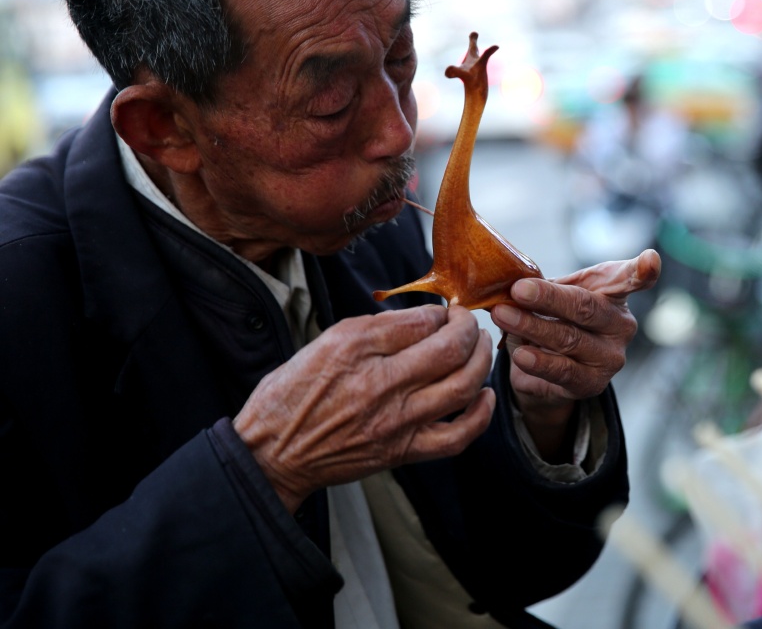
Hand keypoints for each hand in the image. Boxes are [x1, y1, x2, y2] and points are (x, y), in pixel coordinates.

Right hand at [233, 305, 493, 512]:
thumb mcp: (327, 341)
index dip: (443, 312)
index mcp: (359, 352)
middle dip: (470, 329)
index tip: (445, 311)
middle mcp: (382, 387)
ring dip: (483, 362)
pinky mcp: (403, 452)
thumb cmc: (295, 392)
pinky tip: (486, 395)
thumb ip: (379, 326)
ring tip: (482, 348)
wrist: (273, 453)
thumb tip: (426, 317)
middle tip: (469, 323)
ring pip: (463, 388)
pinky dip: (481, 415)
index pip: (422, 322)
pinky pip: (457, 437)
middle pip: (452, 351)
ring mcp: (397, 424)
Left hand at [490, 249, 660, 458]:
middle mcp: (621, 325)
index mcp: (614, 292)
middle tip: (517, 290)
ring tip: (503, 316)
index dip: (642, 270)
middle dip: (548, 298)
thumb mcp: (555, 292)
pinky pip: (563, 372)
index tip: (650, 259)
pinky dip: (539, 362)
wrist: (547, 367)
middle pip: (585, 308)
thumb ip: (544, 282)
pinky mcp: (593, 384)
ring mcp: (611, 357)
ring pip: (569, 339)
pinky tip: (520, 354)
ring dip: (532, 327)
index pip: (632, 279)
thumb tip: (510, 278)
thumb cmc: (555, 317)